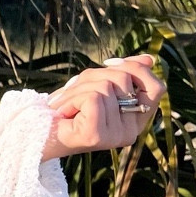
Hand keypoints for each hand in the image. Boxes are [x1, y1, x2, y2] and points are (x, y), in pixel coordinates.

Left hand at [41, 53, 165, 161]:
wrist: (39, 134)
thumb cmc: (69, 108)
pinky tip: (64, 112)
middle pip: (124, 80)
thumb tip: (149, 59)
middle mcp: (131, 132)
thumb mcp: (97, 85)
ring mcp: (115, 136)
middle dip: (94, 74)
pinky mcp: (96, 136)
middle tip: (74, 89)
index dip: (135, 69)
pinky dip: (73, 98)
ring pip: (105, 86)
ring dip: (77, 88)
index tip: (109, 64)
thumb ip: (121, 74)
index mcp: (136, 120)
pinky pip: (92, 97)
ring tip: (65, 104)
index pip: (156, 88)